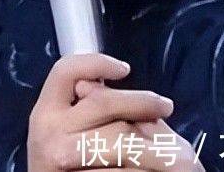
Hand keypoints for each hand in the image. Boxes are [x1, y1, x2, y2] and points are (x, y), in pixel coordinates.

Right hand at [27, 53, 191, 170]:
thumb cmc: (87, 167)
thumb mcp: (83, 134)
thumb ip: (101, 113)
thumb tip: (109, 89)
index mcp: (45, 114)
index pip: (64, 73)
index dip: (94, 63)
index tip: (124, 68)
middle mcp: (49, 136)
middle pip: (103, 104)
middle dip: (142, 102)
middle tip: (166, 107)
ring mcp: (62, 164)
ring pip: (123, 140)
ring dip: (158, 145)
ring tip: (177, 154)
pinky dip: (147, 171)